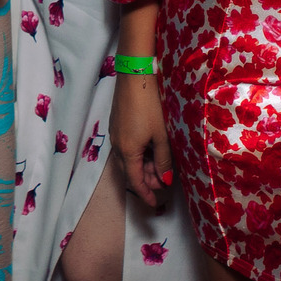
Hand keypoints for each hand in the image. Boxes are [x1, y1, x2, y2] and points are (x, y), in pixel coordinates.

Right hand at [111, 73, 172, 208]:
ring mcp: (115, 134)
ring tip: (160, 166)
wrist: (134, 76)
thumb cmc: (150, 106)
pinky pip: (126, 147)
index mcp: (127, 152)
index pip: (135, 181)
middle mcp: (117, 146)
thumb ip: (163, 160)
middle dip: (146, 180)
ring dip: (143, 167)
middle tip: (163, 183)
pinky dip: (139, 155)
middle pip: (130, 171)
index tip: (153, 204)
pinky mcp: (117, 123)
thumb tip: (165, 180)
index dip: (145, 194)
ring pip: (129, 159)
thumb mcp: (161, 135)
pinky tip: (151, 149)